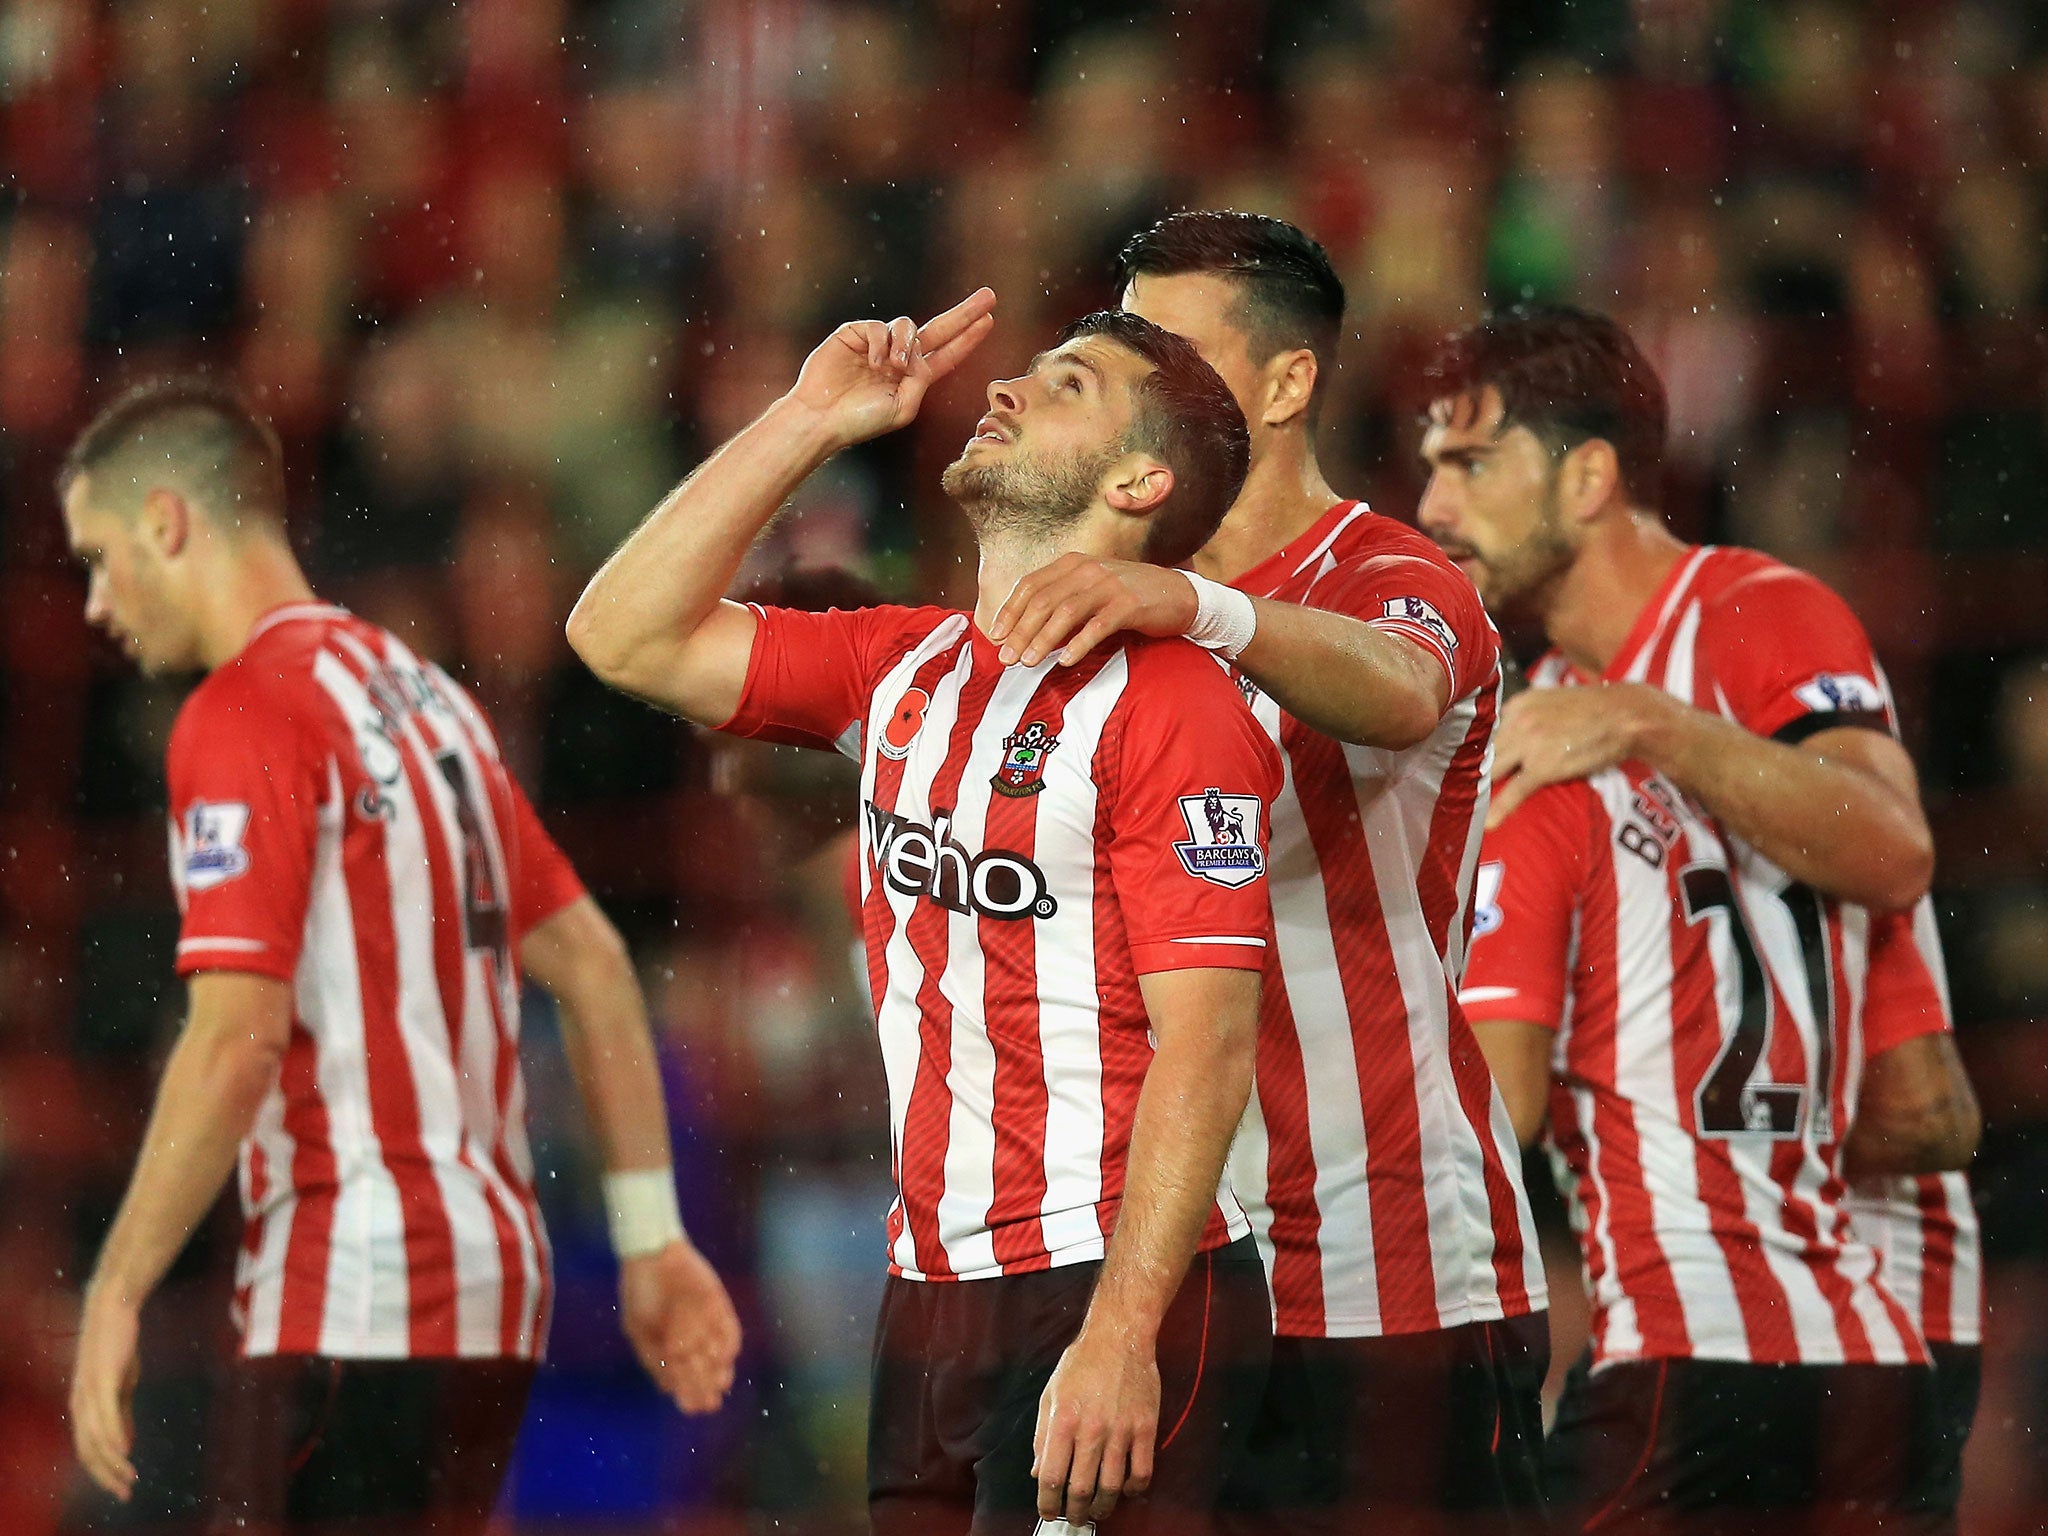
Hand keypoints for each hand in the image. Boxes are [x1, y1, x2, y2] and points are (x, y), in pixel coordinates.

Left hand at [70, 1288, 141, 1501]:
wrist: (112, 1311)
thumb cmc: (117, 1347)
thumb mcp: (120, 1385)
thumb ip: (120, 1415)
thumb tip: (124, 1447)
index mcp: (82, 1408)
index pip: (88, 1450)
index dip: (103, 1473)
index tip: (123, 1488)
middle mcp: (79, 1405)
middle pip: (88, 1452)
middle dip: (106, 1476)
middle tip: (125, 1493)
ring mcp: (88, 1394)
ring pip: (96, 1439)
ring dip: (112, 1463)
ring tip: (128, 1477)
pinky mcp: (102, 1381)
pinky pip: (106, 1416)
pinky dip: (113, 1436)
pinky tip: (124, 1451)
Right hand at [619, 1240, 742, 1414]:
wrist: (652, 1254)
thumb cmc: (640, 1292)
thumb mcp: (638, 1329)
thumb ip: (653, 1358)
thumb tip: (668, 1389)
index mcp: (672, 1344)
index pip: (685, 1376)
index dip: (689, 1394)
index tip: (692, 1409)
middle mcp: (692, 1335)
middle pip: (704, 1369)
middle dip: (706, 1387)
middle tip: (709, 1404)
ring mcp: (707, 1321)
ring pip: (718, 1353)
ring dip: (719, 1370)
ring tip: (717, 1385)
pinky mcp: (719, 1305)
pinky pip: (730, 1329)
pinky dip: (728, 1344)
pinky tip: (724, 1359)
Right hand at [787, 288, 996, 448]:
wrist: (822, 417)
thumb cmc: (861, 420)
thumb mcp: (903, 408)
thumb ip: (921, 380)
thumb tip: (923, 354)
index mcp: (914, 378)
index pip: (947, 354)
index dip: (968, 338)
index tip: (989, 320)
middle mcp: (899, 358)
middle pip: (939, 328)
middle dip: (964, 313)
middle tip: (989, 296)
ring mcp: (878, 344)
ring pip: (907, 326)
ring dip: (905, 344)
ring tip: (893, 366)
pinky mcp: (856, 333)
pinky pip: (879, 327)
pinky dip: (880, 343)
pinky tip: (873, 361)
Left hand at [989, 554, 1198, 666]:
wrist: (1177, 594)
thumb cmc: (1127, 598)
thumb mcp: (1090, 591)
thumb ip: (1060, 602)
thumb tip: (1024, 632)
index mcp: (1073, 563)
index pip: (1031, 585)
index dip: (1010, 610)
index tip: (995, 636)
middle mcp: (1088, 569)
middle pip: (1043, 600)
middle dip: (1020, 631)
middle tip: (1007, 657)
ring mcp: (1109, 585)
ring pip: (1066, 613)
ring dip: (1043, 639)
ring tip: (1028, 662)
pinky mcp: (1129, 604)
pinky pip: (1098, 626)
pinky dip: (1078, 644)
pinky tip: (1065, 662)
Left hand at [1032, 1327, 1158, 1526]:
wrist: (1120, 1337)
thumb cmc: (1082, 1363)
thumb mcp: (1051, 1394)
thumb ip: (1041, 1435)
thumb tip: (1037, 1471)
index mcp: (1063, 1421)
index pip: (1050, 1477)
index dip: (1047, 1503)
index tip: (1048, 1512)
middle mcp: (1091, 1430)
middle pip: (1080, 1489)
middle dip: (1074, 1512)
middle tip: (1074, 1518)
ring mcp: (1121, 1431)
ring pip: (1112, 1488)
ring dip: (1102, 1507)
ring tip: (1097, 1511)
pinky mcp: (1145, 1429)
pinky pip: (1142, 1473)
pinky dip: (1134, 1490)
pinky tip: (1126, 1490)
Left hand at [1487, 683, 1668, 827]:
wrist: (1624, 715)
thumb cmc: (1593, 709)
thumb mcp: (1551, 700)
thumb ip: (1528, 714)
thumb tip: (1512, 735)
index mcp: (1518, 705)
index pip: (1490, 733)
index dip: (1483, 753)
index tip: (1474, 767)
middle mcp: (1517, 722)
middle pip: (1486, 753)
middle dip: (1477, 772)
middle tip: (1465, 791)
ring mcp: (1529, 744)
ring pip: (1494, 771)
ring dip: (1483, 789)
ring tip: (1471, 808)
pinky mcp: (1543, 766)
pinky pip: (1515, 790)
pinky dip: (1500, 808)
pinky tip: (1490, 823)